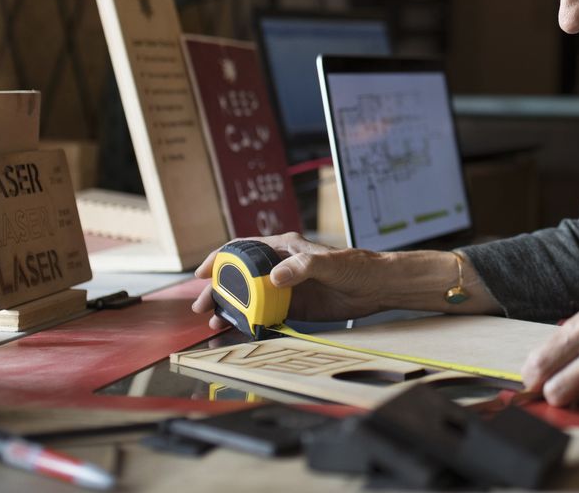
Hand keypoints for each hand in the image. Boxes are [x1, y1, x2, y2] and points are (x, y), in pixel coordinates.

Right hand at [189, 232, 387, 329]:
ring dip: (229, 309)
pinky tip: (237, 331)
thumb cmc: (356, 266)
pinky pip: (264, 314)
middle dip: (217, 290)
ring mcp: (284, 288)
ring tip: (214, 323)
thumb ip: (301, 267)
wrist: (376, 287)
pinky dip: (248, 322)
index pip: (243, 249)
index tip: (202, 273)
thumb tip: (274, 277)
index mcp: (284, 247)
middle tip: (202, 307)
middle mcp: (279, 266)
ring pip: (248, 297)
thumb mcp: (329, 263)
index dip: (219, 259)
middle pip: (239, 277)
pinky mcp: (293, 307)